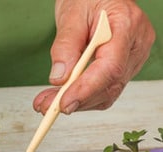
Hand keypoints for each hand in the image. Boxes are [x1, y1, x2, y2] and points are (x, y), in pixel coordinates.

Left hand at [33, 0, 154, 113]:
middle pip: (108, 86)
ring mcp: (130, 60)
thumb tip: (60, 78)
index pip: (110, 68)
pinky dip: (80, 98)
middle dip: (75, 101)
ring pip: (105, 94)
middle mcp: (134, 47)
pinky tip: (61, 97)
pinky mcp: (121, 69)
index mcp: (127, 26)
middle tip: (47, 107)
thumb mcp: (72, 14)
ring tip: (48, 103)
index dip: (86, 90)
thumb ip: (66, 46)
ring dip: (75, 103)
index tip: (63, 103)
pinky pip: (102, 91)